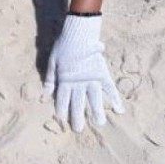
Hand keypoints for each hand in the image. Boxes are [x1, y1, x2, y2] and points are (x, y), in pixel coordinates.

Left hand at [43, 14, 124, 131]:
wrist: (79, 33)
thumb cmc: (64, 46)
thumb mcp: (52, 62)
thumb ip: (50, 79)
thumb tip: (45, 95)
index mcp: (65, 80)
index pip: (62, 99)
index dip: (62, 110)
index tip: (62, 121)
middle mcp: (78, 82)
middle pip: (78, 103)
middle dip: (78, 117)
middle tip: (78, 130)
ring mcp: (91, 79)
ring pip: (94, 99)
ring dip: (96, 112)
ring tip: (100, 124)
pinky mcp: (102, 73)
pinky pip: (110, 88)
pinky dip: (115, 98)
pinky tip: (119, 109)